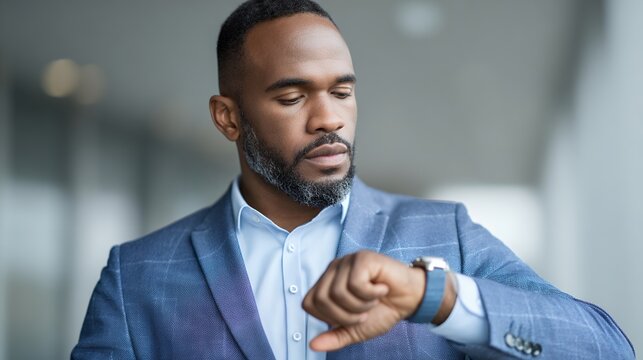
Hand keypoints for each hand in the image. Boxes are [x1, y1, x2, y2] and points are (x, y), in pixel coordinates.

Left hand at [302, 250, 426, 351]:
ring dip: (360, 305)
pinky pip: (355, 283)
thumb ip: (335, 337)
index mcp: (327, 283)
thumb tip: (313, 345)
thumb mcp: (356, 330)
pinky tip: (381, 289)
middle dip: (345, 315)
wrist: (410, 300)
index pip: (308, 303)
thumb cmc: (383, 310)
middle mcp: (334, 269)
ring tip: (373, 300)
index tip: (350, 316)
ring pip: (337, 292)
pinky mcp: (362, 257)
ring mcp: (347, 261)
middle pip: (320, 299)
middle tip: (364, 312)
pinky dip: (370, 294)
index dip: (329, 317)